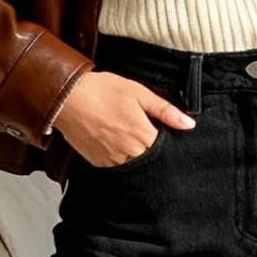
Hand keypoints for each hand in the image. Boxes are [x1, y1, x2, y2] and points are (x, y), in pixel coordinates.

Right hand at [50, 69, 196, 166]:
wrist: (67, 97)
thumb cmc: (103, 91)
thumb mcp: (139, 93)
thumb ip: (165, 111)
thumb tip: (189, 125)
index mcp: (143, 136)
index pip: (165, 148)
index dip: (164, 138)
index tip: (158, 128)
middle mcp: (130, 153)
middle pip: (149, 157)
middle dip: (149, 147)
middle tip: (136, 128)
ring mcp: (112, 160)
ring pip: (132, 163)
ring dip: (133, 153)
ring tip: (123, 133)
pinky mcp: (97, 163)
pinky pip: (115, 165)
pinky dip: (118, 157)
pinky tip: (112, 140)